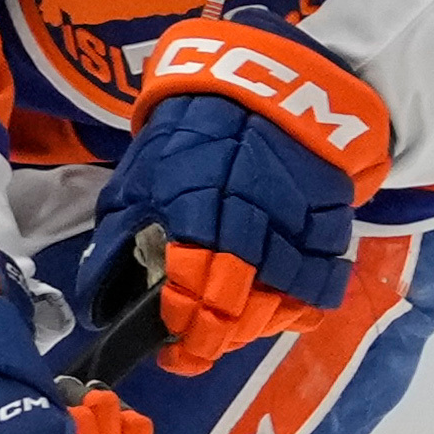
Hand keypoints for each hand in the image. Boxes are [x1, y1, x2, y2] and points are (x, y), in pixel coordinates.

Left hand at [79, 10, 391, 374]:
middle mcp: (250, 227)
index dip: (180, 337)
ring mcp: (297, 229)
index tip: (171, 351)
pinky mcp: (332, 225)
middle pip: (237, 313)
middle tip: (199, 348)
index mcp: (196, 215)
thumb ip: (121, 240)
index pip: (189, 299)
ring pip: (280, 306)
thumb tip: (102, 300)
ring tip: (236, 326)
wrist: (269, 81)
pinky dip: (300, 304)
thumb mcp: (140, 176)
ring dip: (255, 325)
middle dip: (215, 339)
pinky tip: (279, 306)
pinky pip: (321, 285)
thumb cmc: (196, 130)